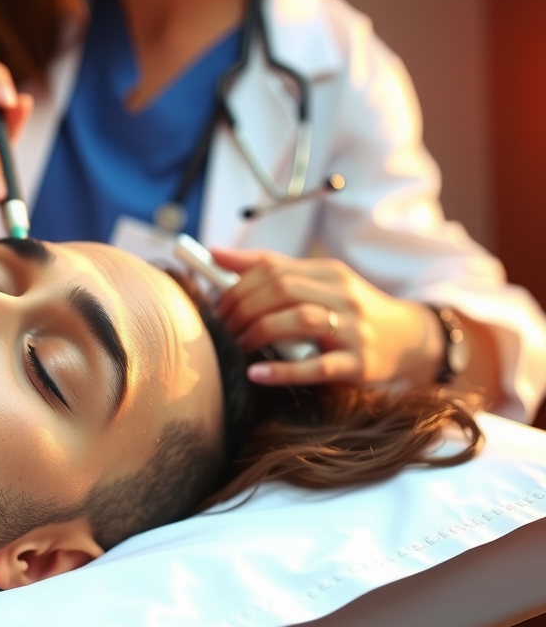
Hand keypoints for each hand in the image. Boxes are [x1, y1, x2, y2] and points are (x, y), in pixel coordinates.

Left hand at [210, 248, 442, 386]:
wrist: (410, 340)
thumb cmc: (351, 311)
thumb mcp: (318, 283)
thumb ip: (270, 269)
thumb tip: (215, 253)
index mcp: (328, 273)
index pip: (273, 269)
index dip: (236, 284)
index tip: (216, 302)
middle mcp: (342, 296)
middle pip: (282, 290)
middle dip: (242, 307)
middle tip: (224, 327)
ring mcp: (352, 330)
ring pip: (299, 320)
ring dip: (258, 332)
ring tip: (238, 345)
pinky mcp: (358, 364)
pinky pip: (317, 367)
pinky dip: (282, 371)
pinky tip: (256, 373)